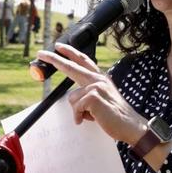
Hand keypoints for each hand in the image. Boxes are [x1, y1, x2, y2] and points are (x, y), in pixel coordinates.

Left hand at [34, 44, 148, 148]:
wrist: (130, 126)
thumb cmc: (115, 116)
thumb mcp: (102, 99)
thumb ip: (89, 93)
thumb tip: (73, 98)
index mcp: (101, 78)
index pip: (83, 60)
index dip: (70, 52)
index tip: (58, 47)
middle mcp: (98, 79)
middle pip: (71, 66)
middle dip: (54, 59)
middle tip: (41, 54)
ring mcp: (96, 87)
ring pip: (72, 98)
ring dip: (79, 111)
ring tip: (94, 116)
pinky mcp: (93, 97)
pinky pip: (76, 108)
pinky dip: (80, 117)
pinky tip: (94, 119)